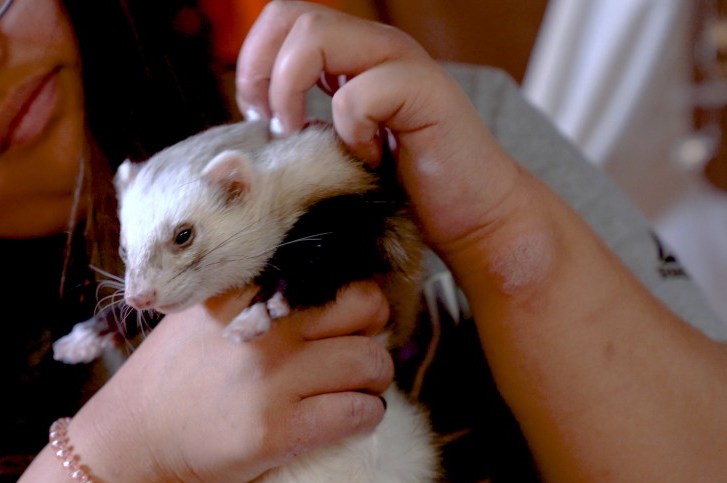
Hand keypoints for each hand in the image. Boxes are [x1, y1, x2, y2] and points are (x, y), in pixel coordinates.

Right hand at [75, 281, 392, 482]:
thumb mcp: (206, 314)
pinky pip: (359, 413)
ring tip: (354, 390)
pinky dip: (366, 416)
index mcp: (247, 292)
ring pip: (372, 363)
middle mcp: (264, 329)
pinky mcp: (279, 430)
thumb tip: (328, 290)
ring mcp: (272, 380)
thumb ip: (257, 295)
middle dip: (374, 331)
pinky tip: (349, 418)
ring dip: (374, 380)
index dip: (350, 299)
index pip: (332, 274)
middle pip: (367, 307)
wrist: (139, 442)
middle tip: (358, 353)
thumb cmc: (177, 376)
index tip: (346, 320)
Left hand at [236, 1, 531, 255]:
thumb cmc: (404, 189)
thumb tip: (253, 122)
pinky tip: (367, 158)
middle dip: (263, 72)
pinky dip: (350, 130)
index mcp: (351, 56)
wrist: (473, 217)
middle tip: (276, 124)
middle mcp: (375, 48)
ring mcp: (402, 64)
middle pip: (290, 14)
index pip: (281, 20)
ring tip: (308, 136)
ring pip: (316, 36)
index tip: (260, 116)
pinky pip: (358, 93)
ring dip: (293, 92)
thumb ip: (303, 123)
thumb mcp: (336, 149)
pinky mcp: (425, 92)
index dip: (254, 62)